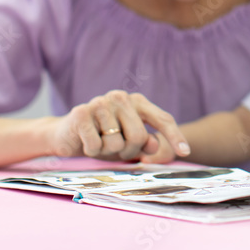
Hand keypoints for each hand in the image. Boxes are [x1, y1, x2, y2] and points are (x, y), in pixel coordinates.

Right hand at [49, 90, 189, 162]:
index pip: (162, 119)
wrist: (65, 134)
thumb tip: (155, 144)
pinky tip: (86, 142)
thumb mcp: (128, 142)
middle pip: (140, 136)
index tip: (185, 152)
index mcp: (136, 101)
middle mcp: (120, 97)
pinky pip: (96, 145)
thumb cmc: (102, 137)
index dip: (175, 136)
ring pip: (117, 143)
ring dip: (108, 151)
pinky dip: (92, 150)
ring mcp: (100, 102)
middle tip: (116, 149)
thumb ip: (146, 142)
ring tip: (99, 142)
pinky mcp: (81, 112)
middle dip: (128, 150)